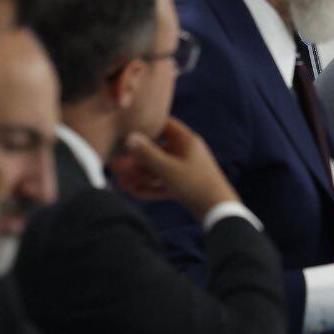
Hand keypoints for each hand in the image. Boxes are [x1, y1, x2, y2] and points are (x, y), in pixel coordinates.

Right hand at [110, 118, 237, 219]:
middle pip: (157, 151)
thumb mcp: (168, 169)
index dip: (148, 123)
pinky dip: (151, 187)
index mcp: (187, 141)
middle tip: (115, 166)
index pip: (165, 124)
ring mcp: (187, 169)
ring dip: (140, 176)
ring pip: (159, 169)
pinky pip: (165, 183)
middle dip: (136, 160)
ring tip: (120, 184)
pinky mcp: (186, 185)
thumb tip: (130, 136)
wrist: (218, 210)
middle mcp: (187, 152)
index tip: (128, 125)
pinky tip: (134, 193)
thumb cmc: (194, 185)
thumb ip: (148, 154)